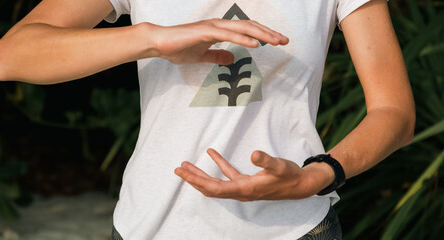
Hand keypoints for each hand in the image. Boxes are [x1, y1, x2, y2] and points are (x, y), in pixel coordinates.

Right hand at [145, 19, 288, 64]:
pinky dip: (243, 38)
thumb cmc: (177, 48)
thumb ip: (217, 56)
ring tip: (276, 41)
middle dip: (268, 33)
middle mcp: (219, 25)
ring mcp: (212, 27)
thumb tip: (231, 59)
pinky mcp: (205, 32)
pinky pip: (228, 35)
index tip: (278, 42)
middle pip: (249, 27)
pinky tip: (255, 44)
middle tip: (285, 41)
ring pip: (242, 28)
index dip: (263, 35)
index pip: (246, 30)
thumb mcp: (202, 56)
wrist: (158, 43)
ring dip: (261, 35)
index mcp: (219, 30)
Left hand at [174, 148, 334, 200]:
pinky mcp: (247, 182)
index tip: (183, 172)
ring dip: (201, 174)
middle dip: (193, 179)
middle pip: (210, 188)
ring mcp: (243, 187)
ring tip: (186, 165)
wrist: (301, 184)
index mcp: (244, 189)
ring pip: (216, 183)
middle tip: (177, 169)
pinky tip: (211, 153)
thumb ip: (266, 161)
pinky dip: (218, 164)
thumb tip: (254, 154)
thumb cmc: (290, 176)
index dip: (197, 180)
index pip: (214, 187)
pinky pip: (228, 174)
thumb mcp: (279, 166)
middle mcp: (240, 191)